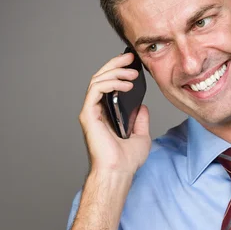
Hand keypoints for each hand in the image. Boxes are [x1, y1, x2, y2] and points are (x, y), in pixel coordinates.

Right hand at [79, 52, 150, 176]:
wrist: (119, 172)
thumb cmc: (126, 161)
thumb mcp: (141, 136)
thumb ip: (140, 120)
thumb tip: (142, 106)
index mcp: (106, 114)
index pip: (109, 85)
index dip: (118, 70)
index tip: (133, 62)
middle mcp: (96, 111)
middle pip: (101, 78)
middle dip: (116, 64)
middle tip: (130, 56)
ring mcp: (91, 112)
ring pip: (97, 80)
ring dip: (116, 72)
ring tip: (133, 73)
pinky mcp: (88, 114)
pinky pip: (96, 89)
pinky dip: (111, 82)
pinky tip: (126, 84)